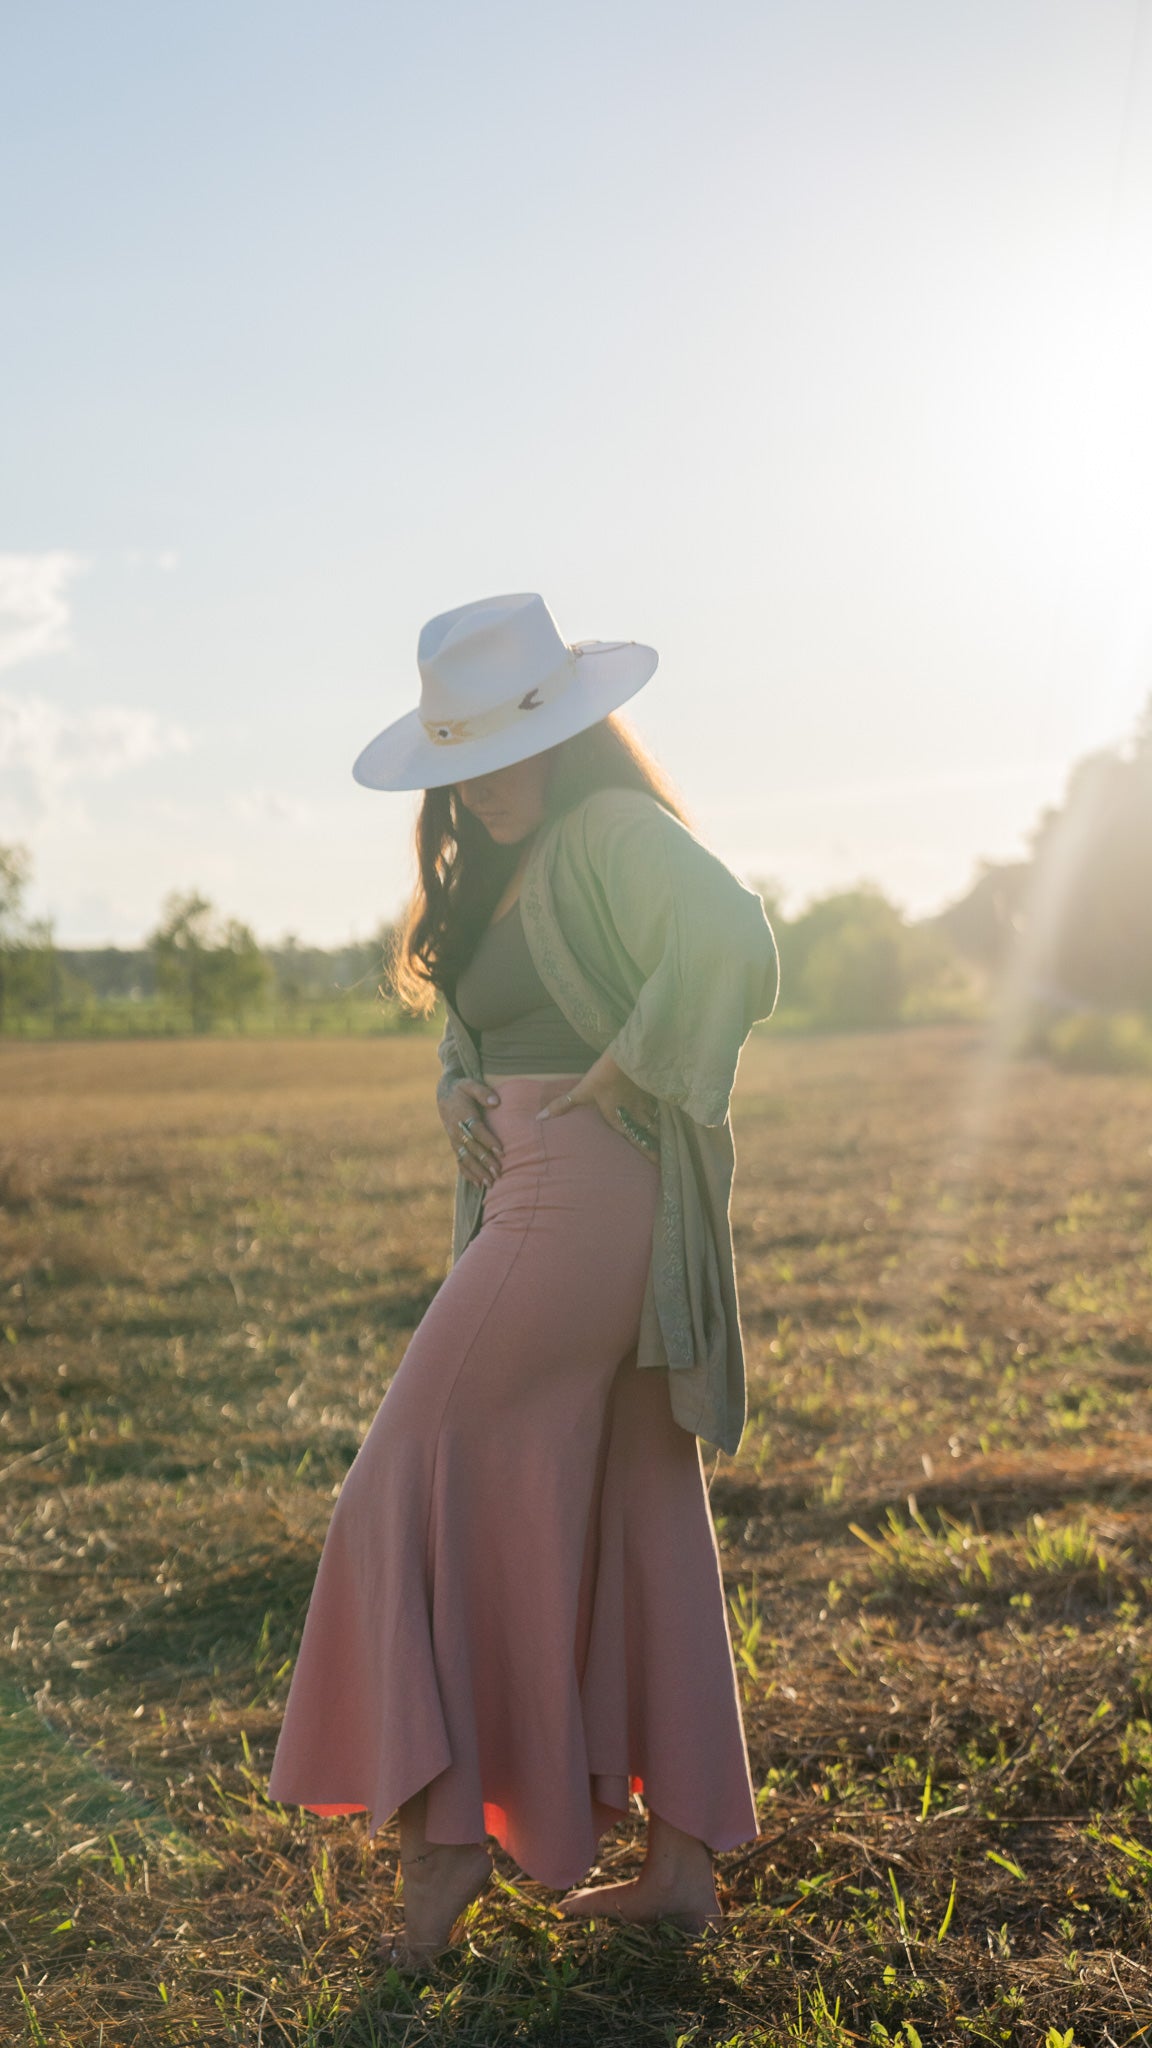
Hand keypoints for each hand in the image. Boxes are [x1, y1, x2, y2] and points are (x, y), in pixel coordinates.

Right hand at [437, 1078, 502, 1190]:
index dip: (488, 1141)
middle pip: (472, 1148)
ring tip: (490, 1183)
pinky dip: (468, 1174)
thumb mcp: (471, 1084)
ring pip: (466, 1158)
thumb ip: (483, 1092)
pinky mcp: (455, 1145)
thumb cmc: (462, 1089)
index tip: (501, 1151)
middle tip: (498, 1173)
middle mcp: (457, 1130)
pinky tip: (479, 1185)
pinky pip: (460, 1162)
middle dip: (485, 1162)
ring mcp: (455, 1140)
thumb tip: (496, 1101)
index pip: (477, 1130)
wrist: (445, 1094)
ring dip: (477, 1172)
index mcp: (462, 1115)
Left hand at [536, 1052, 660, 1159]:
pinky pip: (659, 1107)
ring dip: (660, 1132)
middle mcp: (635, 1116)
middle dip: (657, 1147)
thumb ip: (561, 1106)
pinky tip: (666, 1114)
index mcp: (619, 1120)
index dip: (647, 1155)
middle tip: (664, 1160)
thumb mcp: (581, 1091)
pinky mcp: (651, 1090)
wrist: (627, 1057)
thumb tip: (539, 1118)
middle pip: (649, 1135)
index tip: (657, 1166)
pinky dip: (662, 1113)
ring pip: (655, 1122)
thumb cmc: (603, 1077)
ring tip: (667, 1141)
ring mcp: (645, 1104)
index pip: (635, 1142)